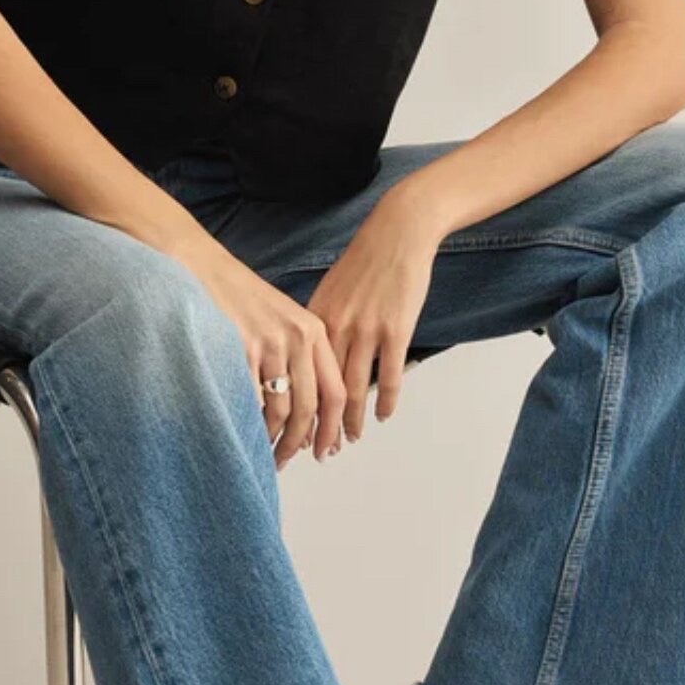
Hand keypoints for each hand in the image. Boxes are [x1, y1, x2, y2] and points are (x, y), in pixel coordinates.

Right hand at [175, 233, 350, 469]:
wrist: (199, 266)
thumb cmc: (236, 297)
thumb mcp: (281, 319)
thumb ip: (298, 358)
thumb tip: (305, 416)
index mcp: (313, 330)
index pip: (336, 391)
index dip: (332, 427)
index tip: (327, 449)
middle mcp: (297, 337)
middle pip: (310, 407)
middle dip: (300, 442)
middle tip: (290, 461)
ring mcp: (269, 343)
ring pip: (280, 409)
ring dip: (274, 439)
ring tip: (266, 454)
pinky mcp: (240, 348)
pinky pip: (250, 399)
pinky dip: (249, 423)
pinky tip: (245, 432)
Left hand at [303, 178, 441, 440]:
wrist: (397, 233)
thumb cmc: (364, 261)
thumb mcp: (329, 291)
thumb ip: (317, 324)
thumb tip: (305, 356)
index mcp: (313, 319)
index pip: (297, 375)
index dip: (292, 408)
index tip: (287, 432)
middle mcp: (335, 328)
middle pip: (322, 389)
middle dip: (317, 426)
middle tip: (315, 452)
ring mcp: (366, 330)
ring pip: (353, 389)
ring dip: (350, 421)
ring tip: (346, 441)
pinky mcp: (396, 329)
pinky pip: (389, 375)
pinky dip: (385, 401)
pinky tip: (381, 418)